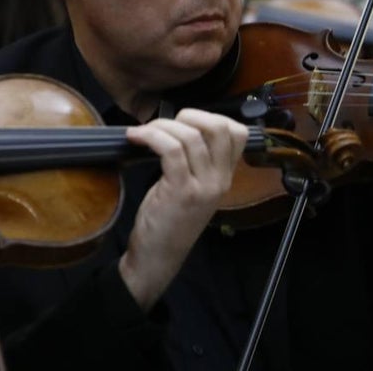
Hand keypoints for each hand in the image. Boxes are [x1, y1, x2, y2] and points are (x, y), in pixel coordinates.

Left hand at [117, 108, 247, 311]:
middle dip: (189, 114)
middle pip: (219, 127)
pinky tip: (135, 137)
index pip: (238, 133)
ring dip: (162, 125)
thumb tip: (179, 125)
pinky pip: (171, 149)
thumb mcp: (192, 188)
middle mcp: (220, 180)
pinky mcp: (181, 191)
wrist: (158, 257)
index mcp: (225, 176)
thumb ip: (196, 161)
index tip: (185, 123)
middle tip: (166, 124)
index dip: (211, 117)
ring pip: (190, 136)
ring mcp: (203, 186)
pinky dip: (150, 136)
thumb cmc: (169, 219)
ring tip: (143, 133)